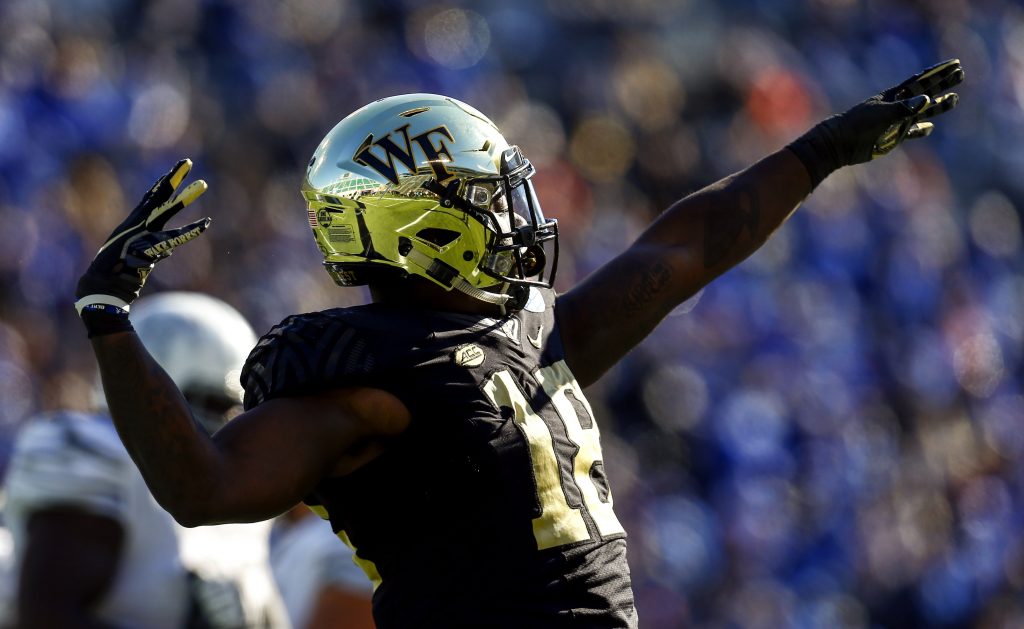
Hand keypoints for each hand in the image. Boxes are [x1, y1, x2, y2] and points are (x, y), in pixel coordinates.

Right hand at [75, 159, 209, 332]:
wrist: (103, 284)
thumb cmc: (119, 271)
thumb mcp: (139, 257)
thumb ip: (155, 251)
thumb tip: (168, 253)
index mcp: (135, 223)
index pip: (152, 199)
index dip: (164, 184)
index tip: (175, 170)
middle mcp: (139, 223)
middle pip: (159, 196)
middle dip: (174, 178)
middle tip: (188, 162)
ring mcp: (143, 233)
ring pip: (167, 210)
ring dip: (185, 197)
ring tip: (202, 184)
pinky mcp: (149, 246)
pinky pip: (174, 239)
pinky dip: (189, 232)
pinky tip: (205, 224)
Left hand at [788, 59, 963, 186]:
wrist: (838, 143)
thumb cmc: (857, 126)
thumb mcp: (881, 115)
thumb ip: (903, 108)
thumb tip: (927, 100)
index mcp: (893, 96)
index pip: (921, 81)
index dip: (938, 73)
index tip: (954, 64)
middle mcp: (896, 106)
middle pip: (925, 92)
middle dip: (942, 84)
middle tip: (961, 74)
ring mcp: (895, 121)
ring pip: (921, 112)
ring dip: (937, 107)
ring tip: (954, 99)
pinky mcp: (891, 136)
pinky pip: (910, 132)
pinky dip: (920, 130)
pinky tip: (929, 128)